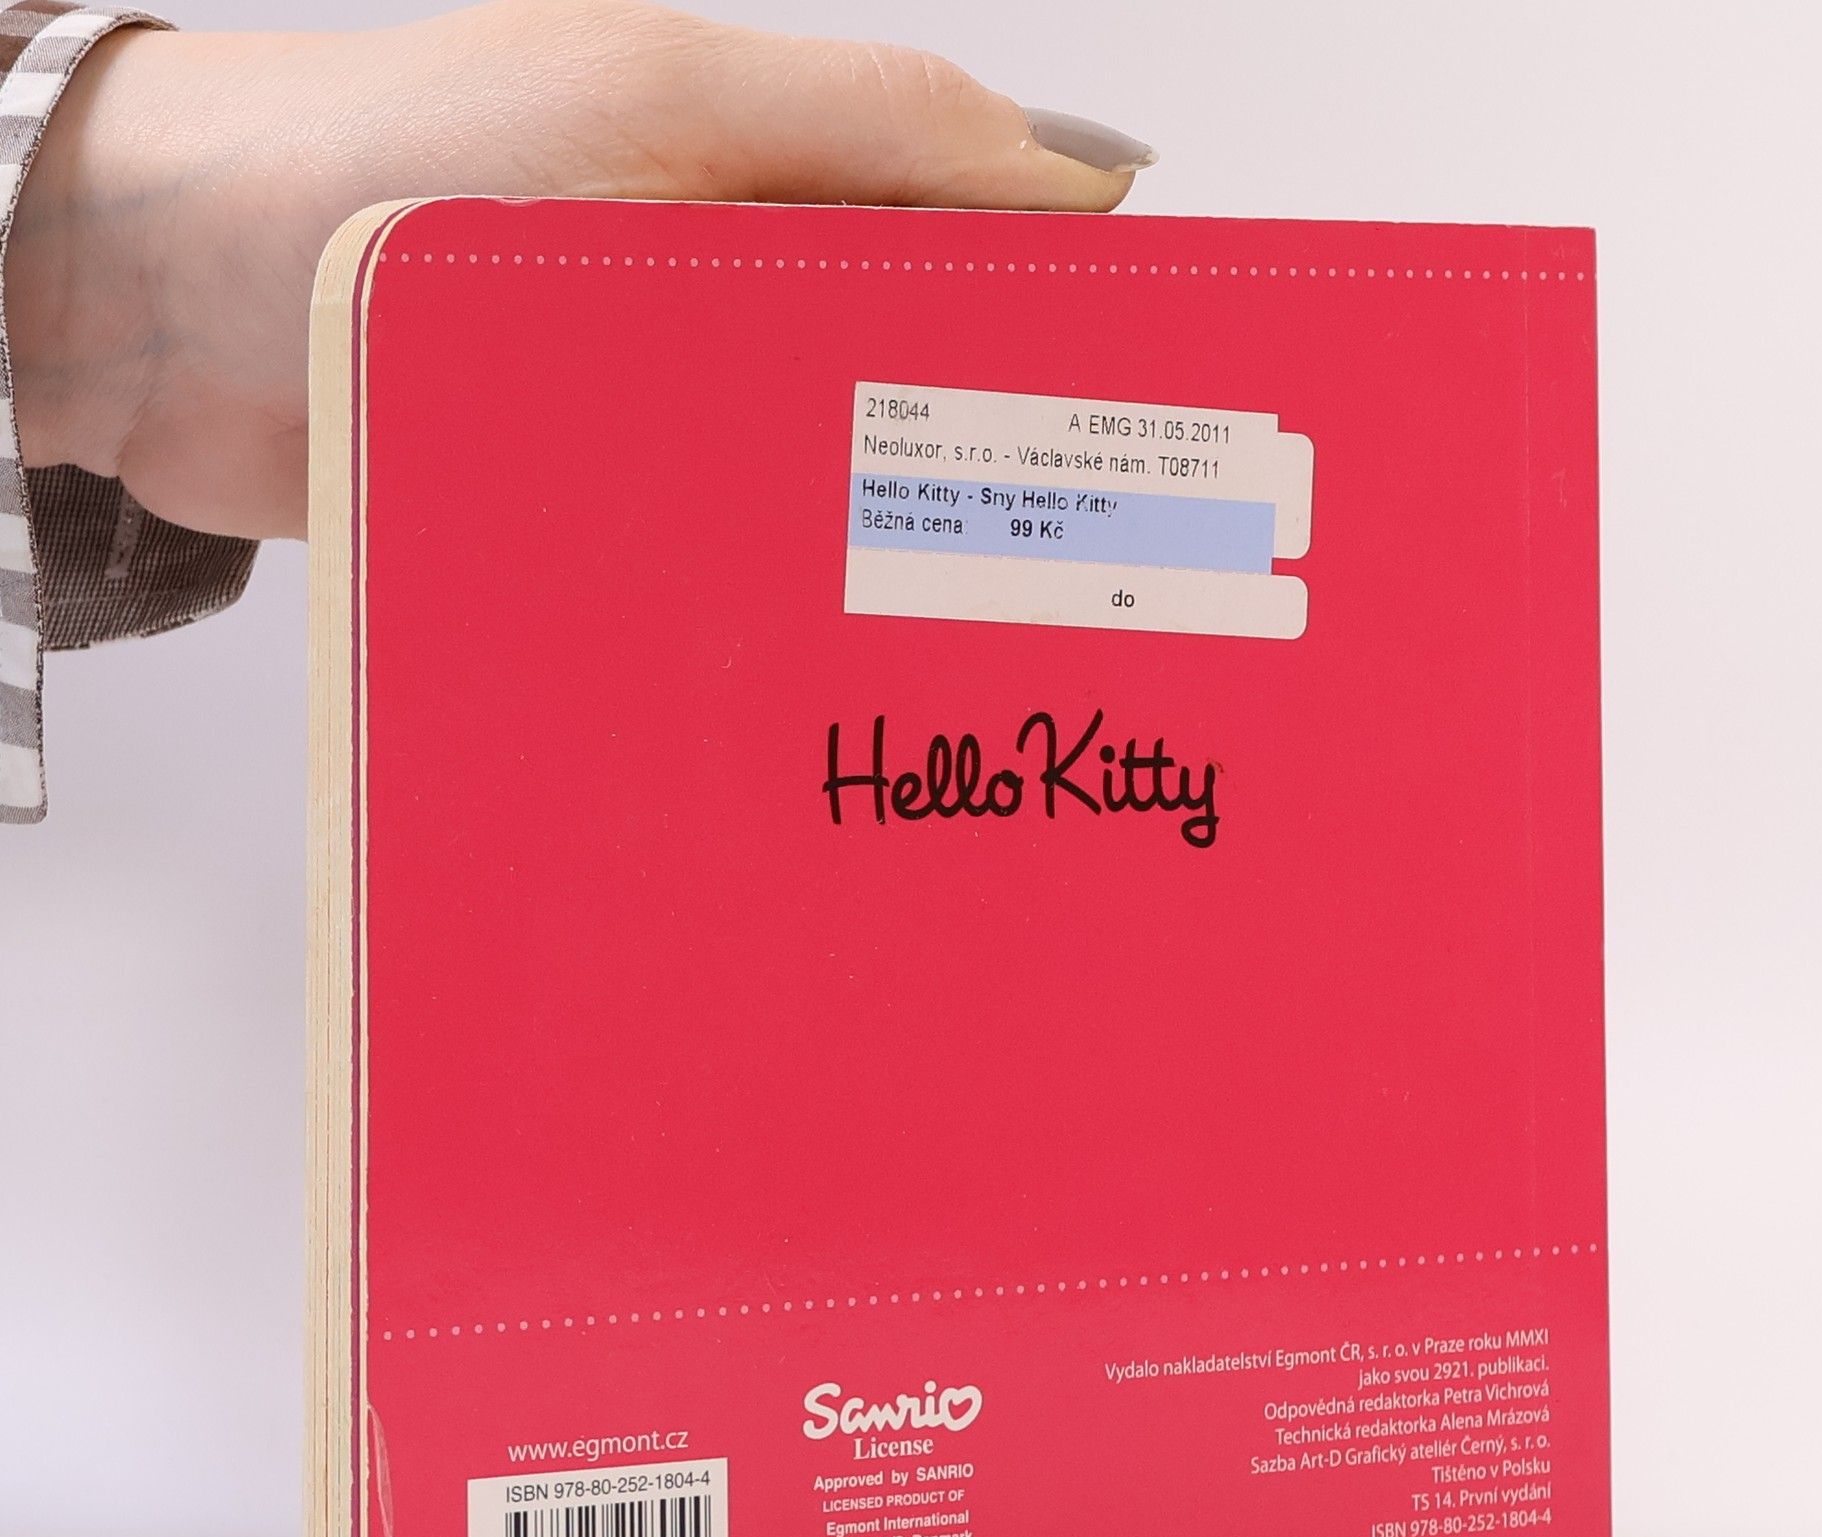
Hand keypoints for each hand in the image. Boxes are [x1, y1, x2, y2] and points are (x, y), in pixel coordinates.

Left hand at [5, 0, 1153, 541]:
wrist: (152, 306)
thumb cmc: (373, 163)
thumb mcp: (653, 100)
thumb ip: (870, 130)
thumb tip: (1077, 178)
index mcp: (759, 161)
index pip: (963, 226)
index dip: (1059, 301)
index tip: (1143, 395)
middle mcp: (716, 280)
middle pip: (901, 369)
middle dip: (987, 445)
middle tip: (1071, 545)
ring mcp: (652, 394)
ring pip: (813, 470)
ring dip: (873, 533)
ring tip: (962, 612)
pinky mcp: (592, 496)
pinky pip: (710, 542)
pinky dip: (761, 580)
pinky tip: (812, 626)